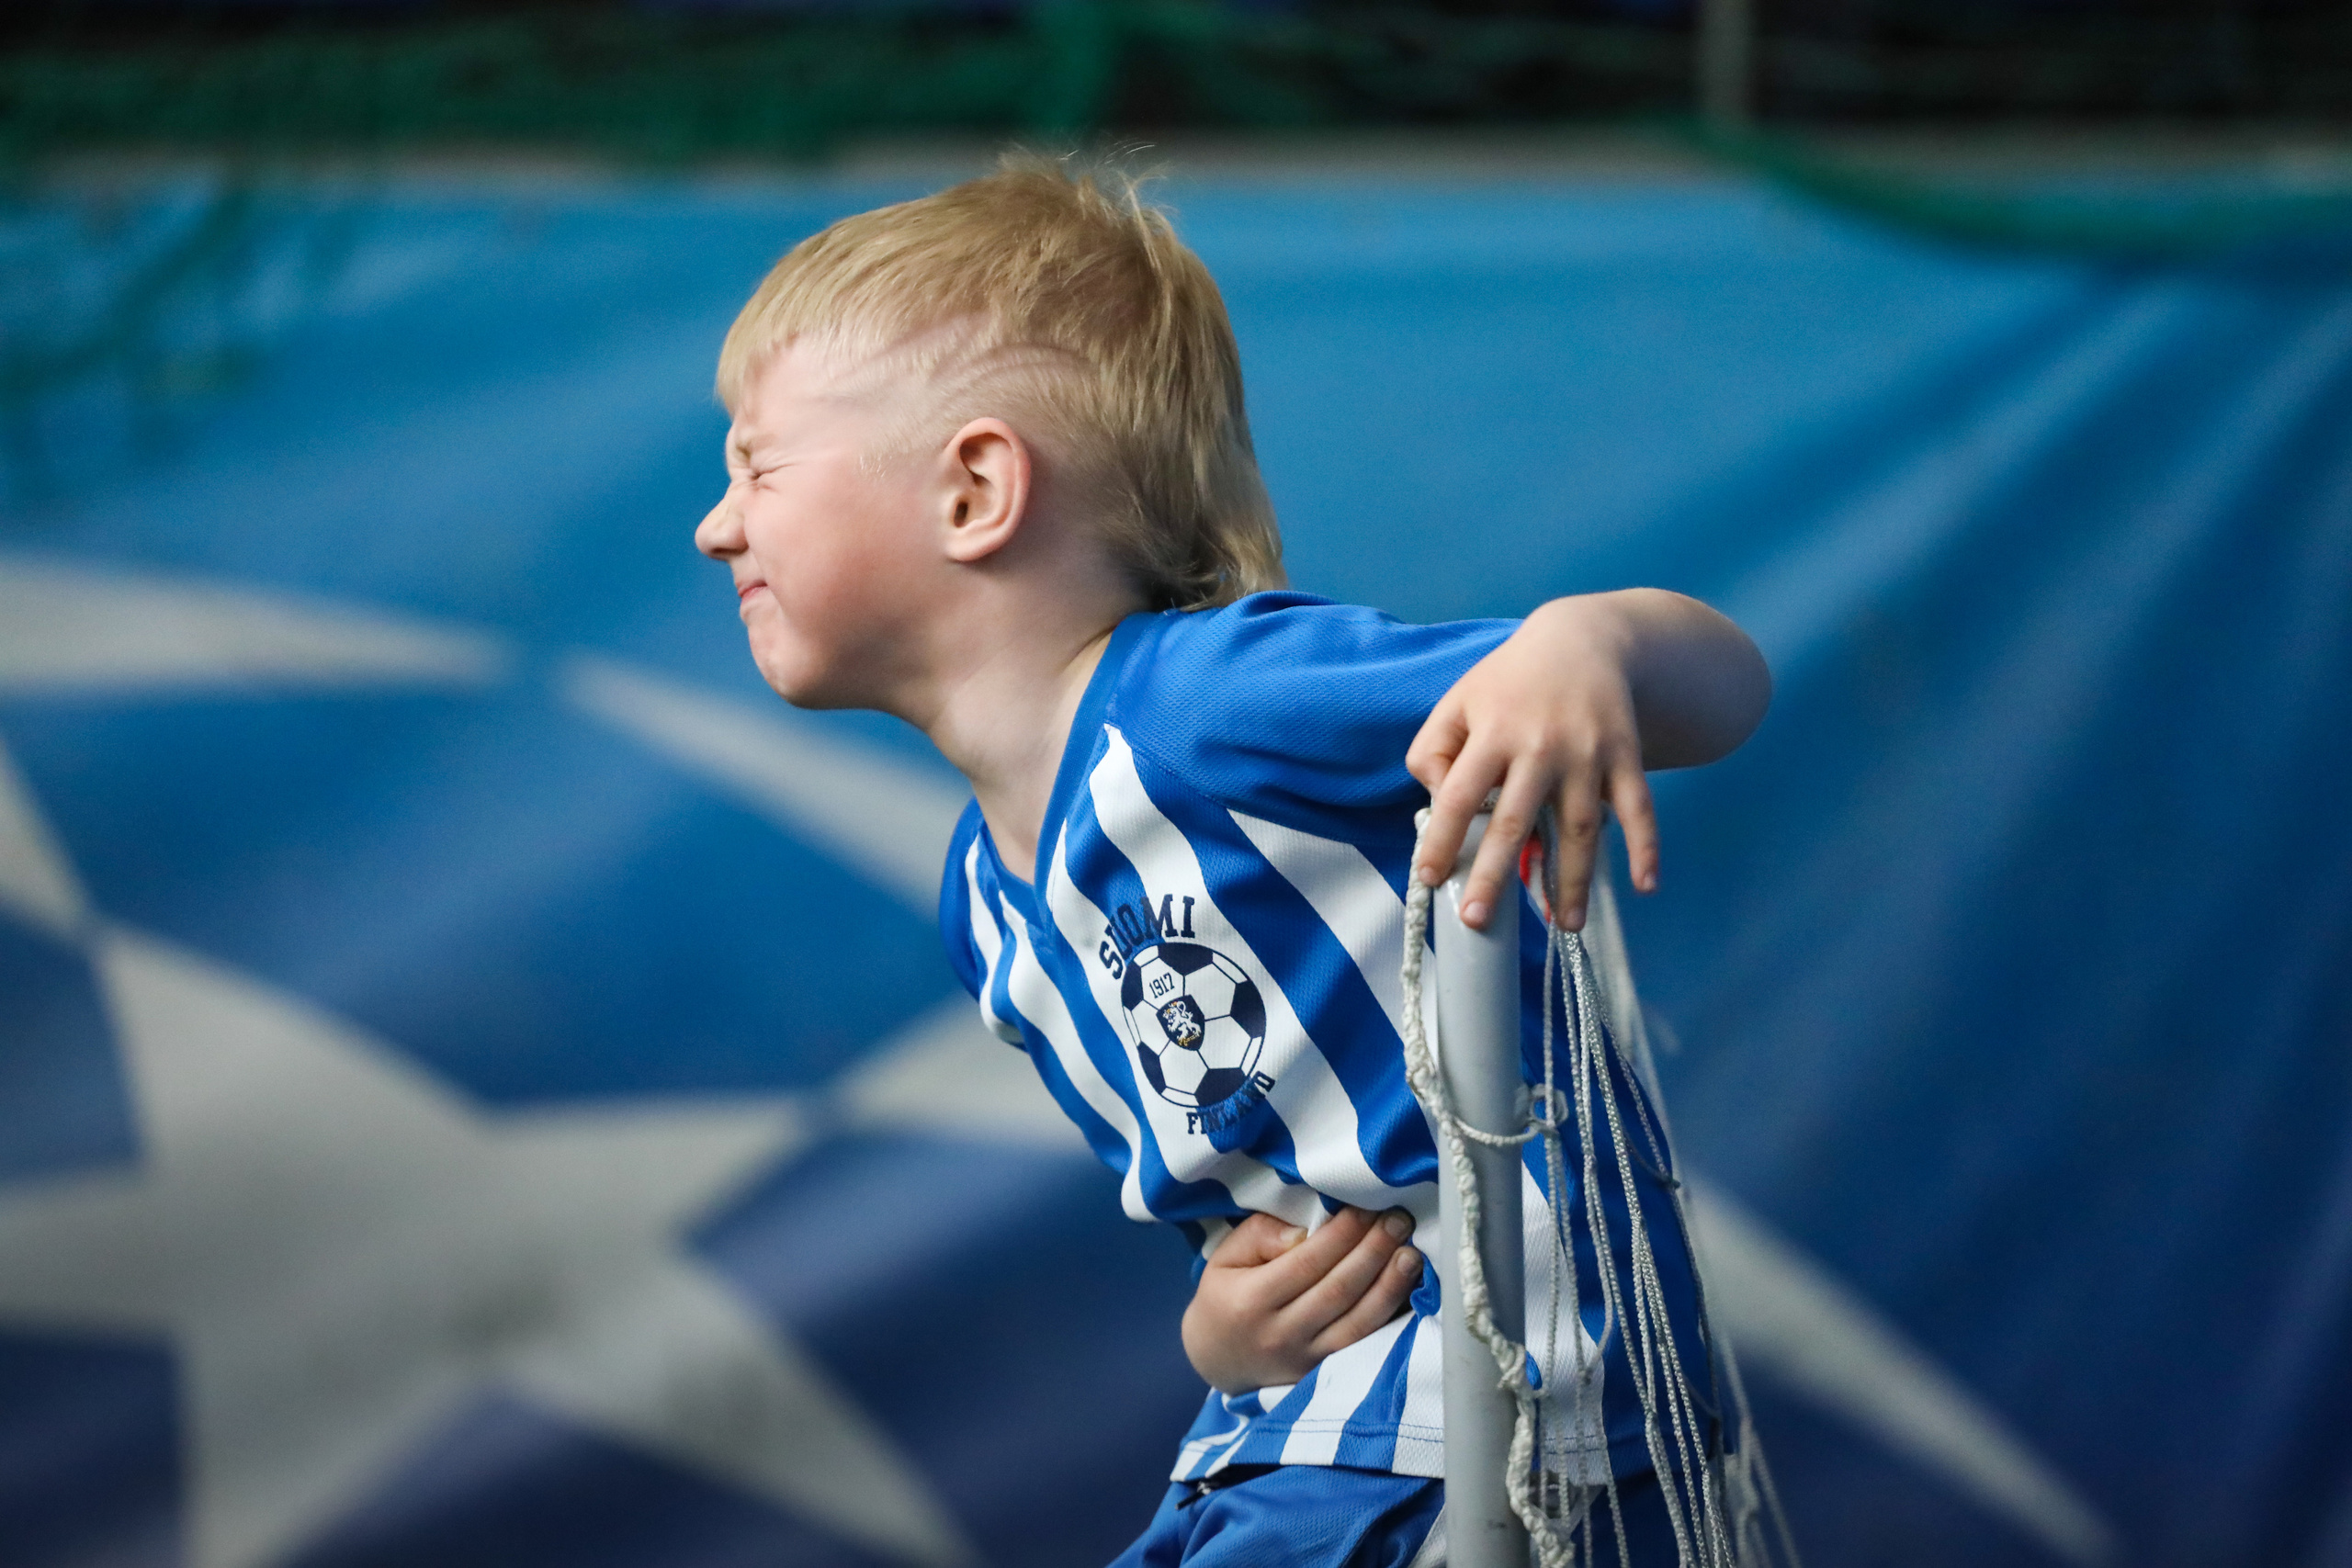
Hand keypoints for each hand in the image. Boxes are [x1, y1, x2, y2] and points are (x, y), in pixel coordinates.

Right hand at [1181, 1207, 1423, 1394]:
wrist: (1218, 1359)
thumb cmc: (1224, 1296)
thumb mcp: (1224, 1258)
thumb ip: (1260, 1235)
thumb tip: (1305, 1231)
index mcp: (1251, 1301)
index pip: (1307, 1262)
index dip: (1342, 1233)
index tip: (1367, 1206)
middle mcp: (1281, 1334)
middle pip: (1338, 1290)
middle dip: (1374, 1251)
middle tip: (1399, 1220)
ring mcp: (1305, 1358)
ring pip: (1358, 1322)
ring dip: (1390, 1285)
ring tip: (1411, 1253)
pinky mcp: (1324, 1372)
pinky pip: (1363, 1343)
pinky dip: (1389, 1316)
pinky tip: (1406, 1288)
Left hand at [1407, 596, 1654, 931]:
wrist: (1584, 639)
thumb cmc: (1510, 681)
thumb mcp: (1459, 701)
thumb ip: (1433, 750)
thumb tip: (1438, 803)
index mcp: (1492, 732)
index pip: (1458, 794)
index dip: (1442, 837)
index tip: (1431, 878)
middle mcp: (1539, 745)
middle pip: (1514, 820)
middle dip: (1495, 874)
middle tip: (1479, 920)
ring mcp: (1587, 753)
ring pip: (1578, 827)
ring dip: (1572, 880)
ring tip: (1565, 927)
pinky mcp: (1625, 756)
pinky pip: (1638, 807)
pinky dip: (1646, 846)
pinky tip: (1645, 886)